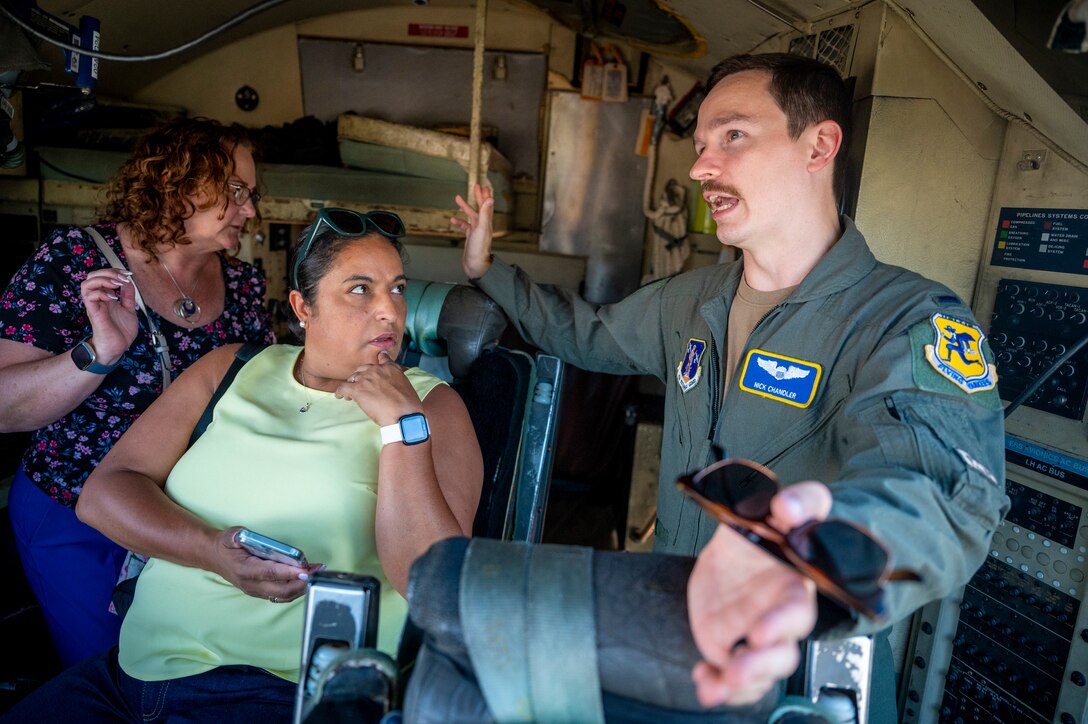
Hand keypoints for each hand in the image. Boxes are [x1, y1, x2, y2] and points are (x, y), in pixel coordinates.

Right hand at [80, 269, 138, 362]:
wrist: (117, 348)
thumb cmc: (121, 331)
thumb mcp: (129, 310)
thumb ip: (128, 296)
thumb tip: (128, 282)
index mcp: (106, 297)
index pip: (102, 276)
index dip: (113, 271)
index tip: (127, 274)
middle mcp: (98, 299)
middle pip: (91, 276)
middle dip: (107, 272)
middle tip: (122, 278)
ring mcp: (95, 305)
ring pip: (86, 284)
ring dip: (102, 280)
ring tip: (116, 285)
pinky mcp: (94, 313)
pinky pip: (89, 297)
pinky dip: (101, 292)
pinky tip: (114, 297)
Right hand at [212, 526, 322, 602]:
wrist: (215, 557)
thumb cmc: (226, 545)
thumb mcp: (232, 535)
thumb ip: (243, 535)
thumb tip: (259, 539)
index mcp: (244, 570)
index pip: (270, 573)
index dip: (289, 572)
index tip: (306, 569)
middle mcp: (250, 584)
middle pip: (281, 590)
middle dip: (302, 582)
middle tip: (318, 570)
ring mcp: (256, 591)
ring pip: (283, 595)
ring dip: (302, 586)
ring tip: (317, 573)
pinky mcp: (261, 593)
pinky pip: (281, 596)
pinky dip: (296, 589)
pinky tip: (307, 579)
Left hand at [336, 350, 423, 425]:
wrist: (404, 416)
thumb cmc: (408, 406)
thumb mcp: (406, 386)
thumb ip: (395, 381)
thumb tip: (389, 388)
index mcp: (391, 368)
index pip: (382, 358)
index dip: (376, 366)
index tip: (372, 370)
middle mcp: (378, 369)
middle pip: (363, 369)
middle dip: (360, 377)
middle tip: (361, 387)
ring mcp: (366, 378)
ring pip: (352, 378)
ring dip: (351, 385)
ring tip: (350, 395)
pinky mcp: (357, 389)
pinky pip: (343, 388)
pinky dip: (340, 392)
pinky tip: (340, 397)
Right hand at [452, 184, 494, 278]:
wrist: (476, 265)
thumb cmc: (479, 248)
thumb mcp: (481, 228)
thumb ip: (485, 213)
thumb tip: (490, 199)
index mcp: (486, 222)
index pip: (486, 205)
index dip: (485, 195)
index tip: (483, 186)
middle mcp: (483, 225)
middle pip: (480, 208)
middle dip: (477, 197)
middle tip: (475, 186)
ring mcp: (476, 231)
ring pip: (471, 216)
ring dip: (465, 207)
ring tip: (457, 198)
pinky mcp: (471, 237)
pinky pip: (465, 226)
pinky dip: (459, 222)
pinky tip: (453, 220)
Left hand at [687, 481, 832, 706]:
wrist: (735, 548)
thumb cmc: (763, 531)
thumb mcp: (775, 510)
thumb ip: (797, 503)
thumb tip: (789, 504)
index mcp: (793, 588)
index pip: (796, 612)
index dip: (781, 625)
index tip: (759, 633)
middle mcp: (778, 619)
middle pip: (782, 652)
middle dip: (761, 665)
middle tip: (738, 668)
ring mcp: (756, 636)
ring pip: (760, 671)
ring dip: (741, 682)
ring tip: (720, 683)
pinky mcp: (735, 648)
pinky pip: (734, 677)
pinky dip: (720, 685)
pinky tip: (705, 680)